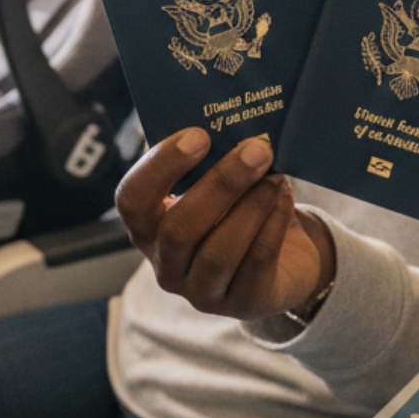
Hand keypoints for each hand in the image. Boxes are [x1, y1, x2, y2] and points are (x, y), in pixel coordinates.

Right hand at [115, 130, 333, 319]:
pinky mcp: (244, 304)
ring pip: (218, 252)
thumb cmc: (241, 212)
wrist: (286, 261)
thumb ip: (210, 159)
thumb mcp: (217, 188)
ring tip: (276, 176)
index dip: (160, 167)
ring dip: (251, 206)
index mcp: (149, 229)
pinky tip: (285, 198)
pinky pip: (255, 264)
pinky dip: (272, 226)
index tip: (199, 135)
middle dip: (221, 184)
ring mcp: (203, 292)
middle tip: (257, 149)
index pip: (131, 201)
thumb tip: (224, 112)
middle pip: (179, 229)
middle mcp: (167, 266)